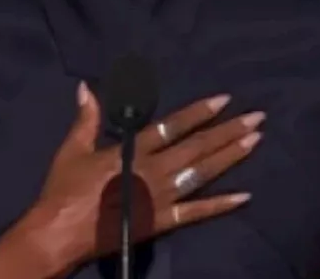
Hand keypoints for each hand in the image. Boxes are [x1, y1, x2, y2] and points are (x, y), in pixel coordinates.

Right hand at [22, 82, 262, 271]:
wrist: (61, 231)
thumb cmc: (65, 189)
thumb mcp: (72, 149)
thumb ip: (85, 119)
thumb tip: (87, 89)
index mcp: (131, 150)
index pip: (172, 126)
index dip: (199, 112)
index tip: (224, 100)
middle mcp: (152, 170)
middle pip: (197, 147)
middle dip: (228, 131)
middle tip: (257, 118)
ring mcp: (161, 196)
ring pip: (202, 173)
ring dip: (230, 157)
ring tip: (255, 142)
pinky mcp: (162, 221)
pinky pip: (196, 212)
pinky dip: (221, 205)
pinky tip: (245, 196)